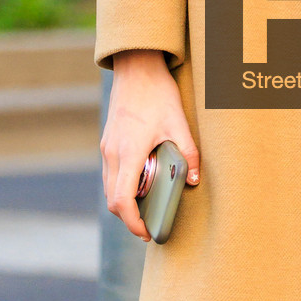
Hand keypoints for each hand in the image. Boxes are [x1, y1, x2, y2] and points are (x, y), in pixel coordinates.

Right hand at [100, 50, 200, 240]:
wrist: (136, 68)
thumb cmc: (158, 93)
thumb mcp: (179, 123)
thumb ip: (188, 153)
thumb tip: (193, 180)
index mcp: (129, 151)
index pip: (122, 199)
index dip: (132, 222)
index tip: (146, 232)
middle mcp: (113, 152)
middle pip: (112, 199)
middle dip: (128, 218)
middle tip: (148, 226)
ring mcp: (107, 147)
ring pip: (108, 187)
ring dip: (123, 203)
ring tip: (146, 209)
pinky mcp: (107, 142)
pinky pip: (110, 174)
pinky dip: (121, 186)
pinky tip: (140, 184)